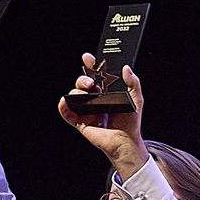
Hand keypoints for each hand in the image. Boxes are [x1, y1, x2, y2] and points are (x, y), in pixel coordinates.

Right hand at [58, 55, 148, 176]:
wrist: (126, 141)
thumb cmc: (130, 122)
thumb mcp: (136, 99)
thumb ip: (133, 83)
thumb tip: (127, 68)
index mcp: (105, 92)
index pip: (95, 76)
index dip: (90, 66)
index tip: (88, 58)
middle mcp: (93, 100)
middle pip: (82, 83)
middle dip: (83, 79)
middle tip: (91, 82)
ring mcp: (86, 110)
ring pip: (73, 95)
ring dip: (75, 91)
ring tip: (85, 94)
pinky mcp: (80, 122)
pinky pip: (66, 112)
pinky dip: (63, 106)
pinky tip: (66, 101)